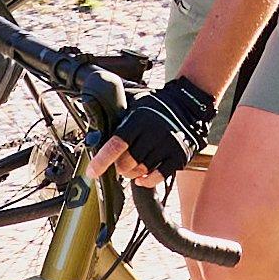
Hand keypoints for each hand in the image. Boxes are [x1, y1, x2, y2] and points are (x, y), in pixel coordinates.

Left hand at [99, 70, 219, 187]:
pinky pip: (159, 176)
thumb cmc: (154, 105)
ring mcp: (168, 145)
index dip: (102, 161)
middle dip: (119, 167)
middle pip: (128, 162)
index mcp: (139, 120)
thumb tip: (91, 108)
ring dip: (132, 173)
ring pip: (141, 170)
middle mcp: (154, 133)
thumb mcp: (134, 99)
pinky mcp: (179, 156)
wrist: (187, 104)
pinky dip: (147, 180)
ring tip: (132, 166)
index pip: (116, 145)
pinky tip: (142, 178)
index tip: (92, 172)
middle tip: (120, 163)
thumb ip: (114, 105)